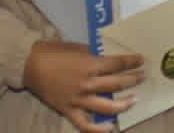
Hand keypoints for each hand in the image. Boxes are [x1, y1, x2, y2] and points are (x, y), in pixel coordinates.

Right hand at [24, 41, 144, 132]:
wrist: (31, 65)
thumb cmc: (55, 52)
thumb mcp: (78, 48)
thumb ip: (94, 55)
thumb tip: (109, 58)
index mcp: (90, 65)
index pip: (117, 64)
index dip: (131, 62)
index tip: (141, 60)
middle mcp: (87, 84)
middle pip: (116, 83)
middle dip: (133, 80)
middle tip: (143, 77)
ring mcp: (78, 99)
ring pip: (107, 106)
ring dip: (124, 104)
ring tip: (134, 100)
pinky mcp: (68, 110)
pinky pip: (85, 124)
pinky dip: (98, 129)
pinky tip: (110, 128)